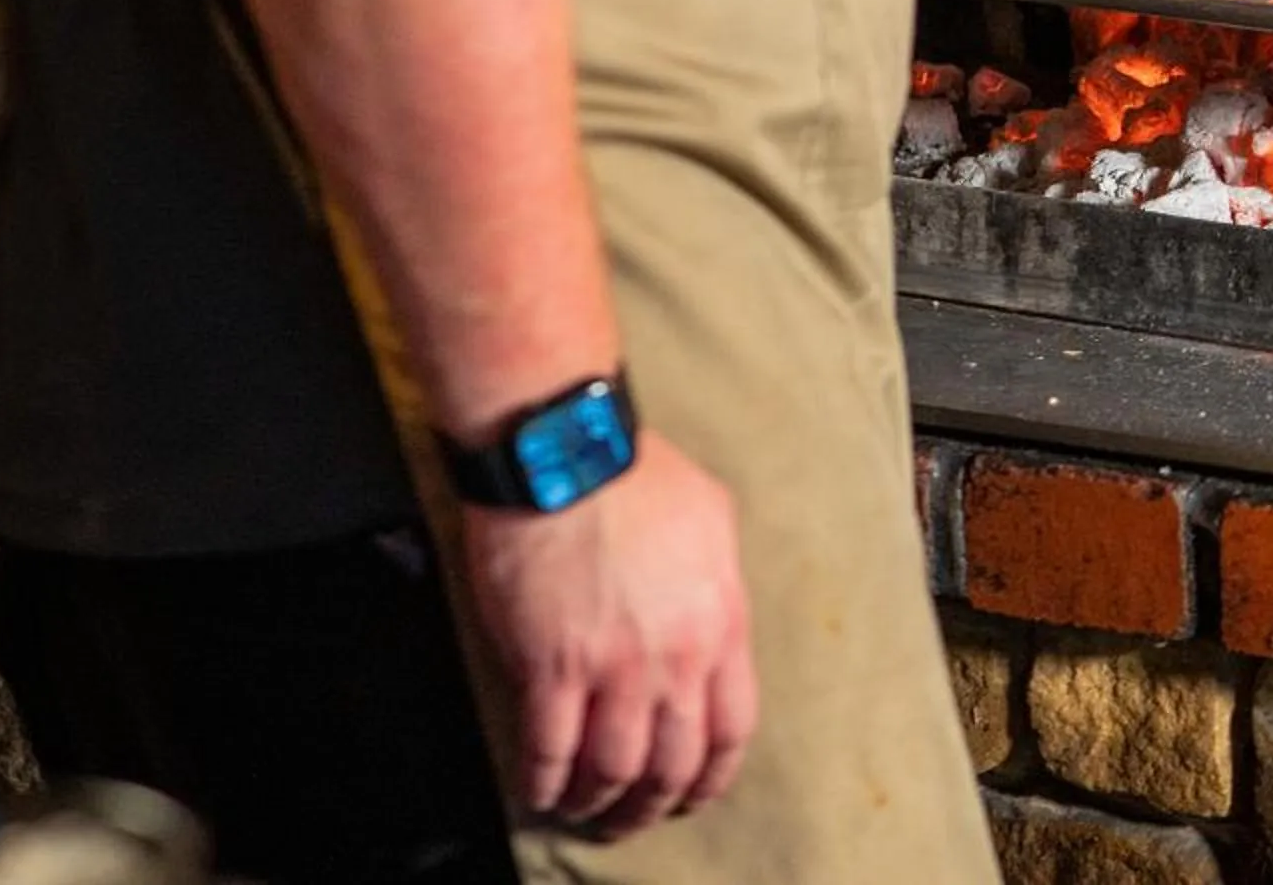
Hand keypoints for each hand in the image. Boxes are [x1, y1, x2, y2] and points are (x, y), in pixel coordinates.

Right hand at [463, 435, 756, 836]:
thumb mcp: (714, 519)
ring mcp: (613, 666)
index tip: (696, 791)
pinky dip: (545, 779)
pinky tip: (540, 789)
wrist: (568, 455)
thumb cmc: (636, 473)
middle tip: (636, 817)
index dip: (713, 774)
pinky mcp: (551, 665)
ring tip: (585, 809)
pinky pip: (549, 747)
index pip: (732, 727)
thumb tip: (713, 613)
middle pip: (674, 761)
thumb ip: (719, 581)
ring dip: (600, 800)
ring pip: (614, 767)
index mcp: (721, 622)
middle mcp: (675, 657)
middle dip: (655, 802)